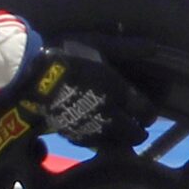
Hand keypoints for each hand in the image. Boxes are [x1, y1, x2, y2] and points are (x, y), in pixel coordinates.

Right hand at [12, 42, 140, 147]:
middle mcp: (109, 114)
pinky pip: (93, 144)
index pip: (146, 111)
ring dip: (121, 141)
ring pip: (115, 144)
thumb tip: (154, 47)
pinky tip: (98, 135)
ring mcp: (91, 127)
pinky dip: (100, 142)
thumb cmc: (67, 53)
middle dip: (139, 132)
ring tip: (120, 135)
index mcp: (118, 91)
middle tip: (138, 127)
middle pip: (133, 134)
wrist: (34, 74)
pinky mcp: (73, 133)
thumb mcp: (98, 43)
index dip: (149, 114)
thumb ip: (126, 48)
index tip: (148, 112)